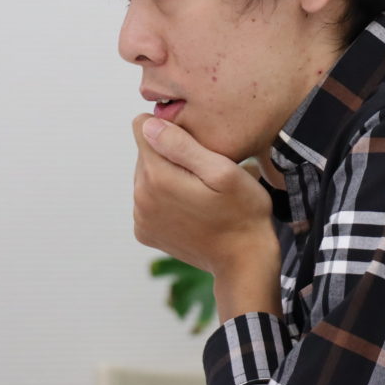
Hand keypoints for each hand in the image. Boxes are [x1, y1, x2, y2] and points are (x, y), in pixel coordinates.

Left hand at [132, 114, 282, 320]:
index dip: (171, 129)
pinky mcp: (145, 232)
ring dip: (168, 175)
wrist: (244, 259)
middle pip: (145, 153)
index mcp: (157, 177)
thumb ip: (182, 145)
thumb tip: (146, 124)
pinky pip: (149, 199)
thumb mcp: (223, 171)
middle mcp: (140, 198)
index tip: (195, 144)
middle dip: (170, 154)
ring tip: (200, 190)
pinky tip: (191, 206)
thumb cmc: (242, 211)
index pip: (143, 127)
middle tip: (204, 171)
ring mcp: (140, 218)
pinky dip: (166, 197)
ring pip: (146, 176)